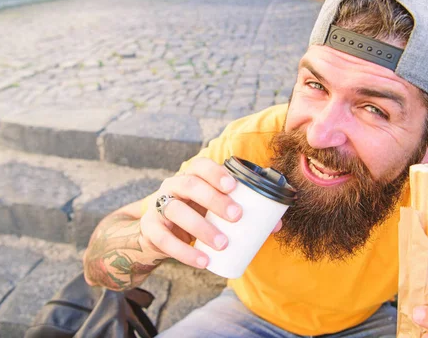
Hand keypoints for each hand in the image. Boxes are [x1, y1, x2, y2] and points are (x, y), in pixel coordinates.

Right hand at [139, 157, 282, 269]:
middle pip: (189, 185)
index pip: (200, 166)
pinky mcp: (151, 230)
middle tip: (237, 216)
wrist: (158, 234)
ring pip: (176, 211)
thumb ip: (242, 213)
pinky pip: (164, 240)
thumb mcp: (213, 210)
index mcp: (190, 177)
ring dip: (201, 227)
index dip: (215, 172)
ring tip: (223, 244)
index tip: (233, 186)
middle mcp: (172, 187)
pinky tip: (203, 261)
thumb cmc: (195, 215)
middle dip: (214, 199)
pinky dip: (184, 252)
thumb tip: (276, 225)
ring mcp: (158, 207)